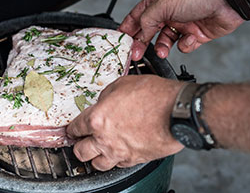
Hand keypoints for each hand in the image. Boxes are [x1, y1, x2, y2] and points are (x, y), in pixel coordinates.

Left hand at [66, 75, 184, 170]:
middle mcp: (105, 139)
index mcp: (98, 118)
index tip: (73, 129)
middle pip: (80, 151)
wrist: (177, 111)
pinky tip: (117, 153)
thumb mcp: (123, 84)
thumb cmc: (154, 95)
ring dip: (95, 157)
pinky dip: (115, 160)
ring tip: (96, 151)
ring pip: (97, 164)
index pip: (75, 128)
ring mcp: (120, 152)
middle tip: (81, 141)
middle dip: (79, 145)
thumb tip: (103, 101)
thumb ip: (107, 95)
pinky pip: (118, 165)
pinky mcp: (135, 160)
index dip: (72, 128)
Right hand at [119, 0, 243, 59]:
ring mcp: (182, 24)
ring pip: (165, 42)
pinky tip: (190, 38)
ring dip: (162, 48)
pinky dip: (185, 45)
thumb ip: (147, 19)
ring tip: (162, 52)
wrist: (228, 0)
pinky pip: (184, 46)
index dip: (127, 27)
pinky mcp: (195, 35)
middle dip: (141, 43)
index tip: (120, 40)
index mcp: (158, 0)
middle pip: (149, 31)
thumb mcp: (163, 4)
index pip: (137, 15)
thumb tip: (138, 34)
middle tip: (136, 54)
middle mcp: (169, 12)